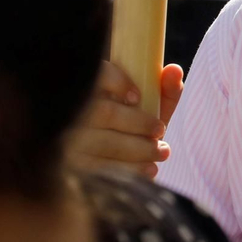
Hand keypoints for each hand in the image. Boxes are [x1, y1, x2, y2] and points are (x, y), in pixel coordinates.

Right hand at [66, 61, 184, 177]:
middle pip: (104, 112)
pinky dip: (131, 169)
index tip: (136, 97)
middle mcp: (72, 111)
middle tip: (160, 130)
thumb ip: (163, 91)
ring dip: (139, 148)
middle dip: (138, 122)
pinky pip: (101, 171)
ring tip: (163, 151)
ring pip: (103, 143)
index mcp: (89, 88)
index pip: (97, 76)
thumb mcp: (147, 110)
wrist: (107, 170)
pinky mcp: (72, 170)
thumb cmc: (131, 131)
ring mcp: (67, 141)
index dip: (115, 82)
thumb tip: (174, 71)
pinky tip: (150, 170)